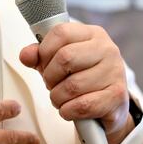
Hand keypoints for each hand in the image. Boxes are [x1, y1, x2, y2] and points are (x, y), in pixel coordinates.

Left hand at [19, 23, 134, 143]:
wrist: (110, 105)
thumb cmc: (81, 77)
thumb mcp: (58, 62)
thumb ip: (39, 56)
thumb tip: (25, 55)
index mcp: (92, 34)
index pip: (61, 32)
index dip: (44, 51)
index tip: (44, 64)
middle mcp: (107, 49)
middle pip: (65, 58)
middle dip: (50, 77)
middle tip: (51, 85)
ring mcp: (115, 71)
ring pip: (73, 85)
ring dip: (57, 97)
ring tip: (60, 98)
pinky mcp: (117, 96)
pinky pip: (83, 105)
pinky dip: (68, 110)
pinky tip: (69, 109)